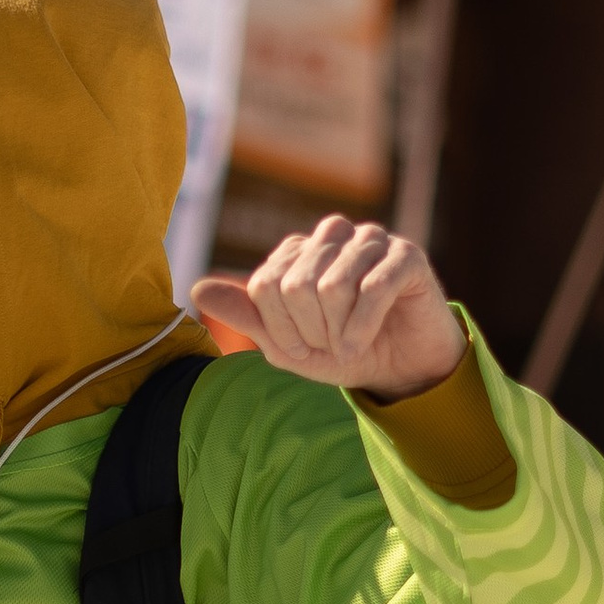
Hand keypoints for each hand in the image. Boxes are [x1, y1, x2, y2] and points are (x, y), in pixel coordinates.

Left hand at [195, 217, 464, 402]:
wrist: (401, 368)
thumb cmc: (342, 350)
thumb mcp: (286, 344)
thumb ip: (246, 316)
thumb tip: (197, 289)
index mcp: (299, 251)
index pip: (265, 285)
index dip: (279, 329)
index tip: (300, 347)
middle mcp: (332, 235)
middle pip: (296, 284)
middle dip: (310, 331)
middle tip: (329, 345)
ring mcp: (371, 240)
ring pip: (333, 285)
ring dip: (337, 331)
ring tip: (348, 344)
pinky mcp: (406, 256)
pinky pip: (373, 288)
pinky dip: (362, 327)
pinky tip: (363, 341)